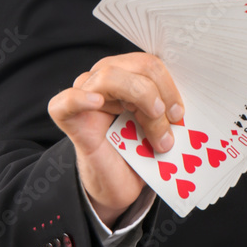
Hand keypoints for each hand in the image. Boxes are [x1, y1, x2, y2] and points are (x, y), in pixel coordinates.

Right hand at [48, 52, 183, 226]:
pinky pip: (67, 100)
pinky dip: (82, 98)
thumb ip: (167, 110)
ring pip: (110, 76)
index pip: (150, 64)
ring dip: (140, 100)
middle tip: (171, 122)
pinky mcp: (66, 115)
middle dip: (158, 95)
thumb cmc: (140, 150)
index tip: (179, 114)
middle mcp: (106, 78)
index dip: (169, 86)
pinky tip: (97, 102)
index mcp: (130, 75)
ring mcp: (84, 93)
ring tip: (154, 128)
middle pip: (137, 66)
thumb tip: (180, 107)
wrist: (118, 182)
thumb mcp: (160, 126)